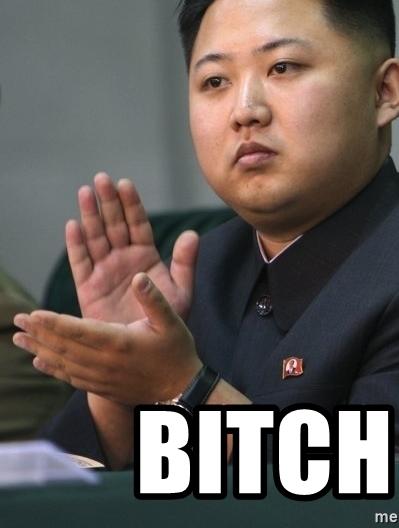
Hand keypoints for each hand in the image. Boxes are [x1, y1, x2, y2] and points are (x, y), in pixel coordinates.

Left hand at [13, 273, 202, 404]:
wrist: (181, 390)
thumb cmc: (177, 352)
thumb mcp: (172, 320)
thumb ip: (153, 299)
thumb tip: (139, 276)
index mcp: (120, 342)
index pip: (79, 331)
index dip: (54, 322)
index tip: (33, 314)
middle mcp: (105, 362)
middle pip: (64, 346)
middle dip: (38, 332)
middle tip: (17, 320)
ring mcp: (101, 378)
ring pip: (63, 362)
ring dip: (39, 349)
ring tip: (18, 339)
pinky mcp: (102, 387)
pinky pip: (70, 378)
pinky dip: (52, 369)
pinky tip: (39, 361)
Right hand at [67, 173, 198, 322]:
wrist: (146, 352)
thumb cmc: (166, 321)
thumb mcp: (181, 291)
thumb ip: (185, 263)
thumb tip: (192, 234)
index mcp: (146, 255)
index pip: (138, 224)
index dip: (131, 204)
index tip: (125, 184)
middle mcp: (124, 258)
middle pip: (114, 225)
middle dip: (108, 202)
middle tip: (101, 179)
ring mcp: (105, 271)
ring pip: (95, 238)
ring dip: (90, 216)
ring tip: (85, 192)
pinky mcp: (89, 288)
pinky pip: (81, 263)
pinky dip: (76, 245)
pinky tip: (73, 226)